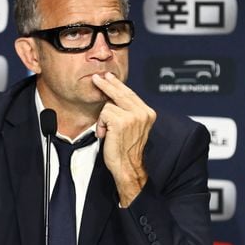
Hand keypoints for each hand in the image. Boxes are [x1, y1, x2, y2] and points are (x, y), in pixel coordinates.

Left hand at [91, 72, 156, 205]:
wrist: (127, 167)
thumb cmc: (127, 148)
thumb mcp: (133, 126)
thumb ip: (129, 111)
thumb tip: (115, 94)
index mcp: (148, 113)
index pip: (131, 93)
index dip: (118, 85)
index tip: (109, 77)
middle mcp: (143, 112)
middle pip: (121, 92)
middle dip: (107, 85)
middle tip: (97, 78)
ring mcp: (133, 116)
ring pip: (109, 104)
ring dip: (103, 118)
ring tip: (106, 130)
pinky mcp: (122, 121)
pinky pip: (104, 113)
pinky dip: (101, 124)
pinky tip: (105, 134)